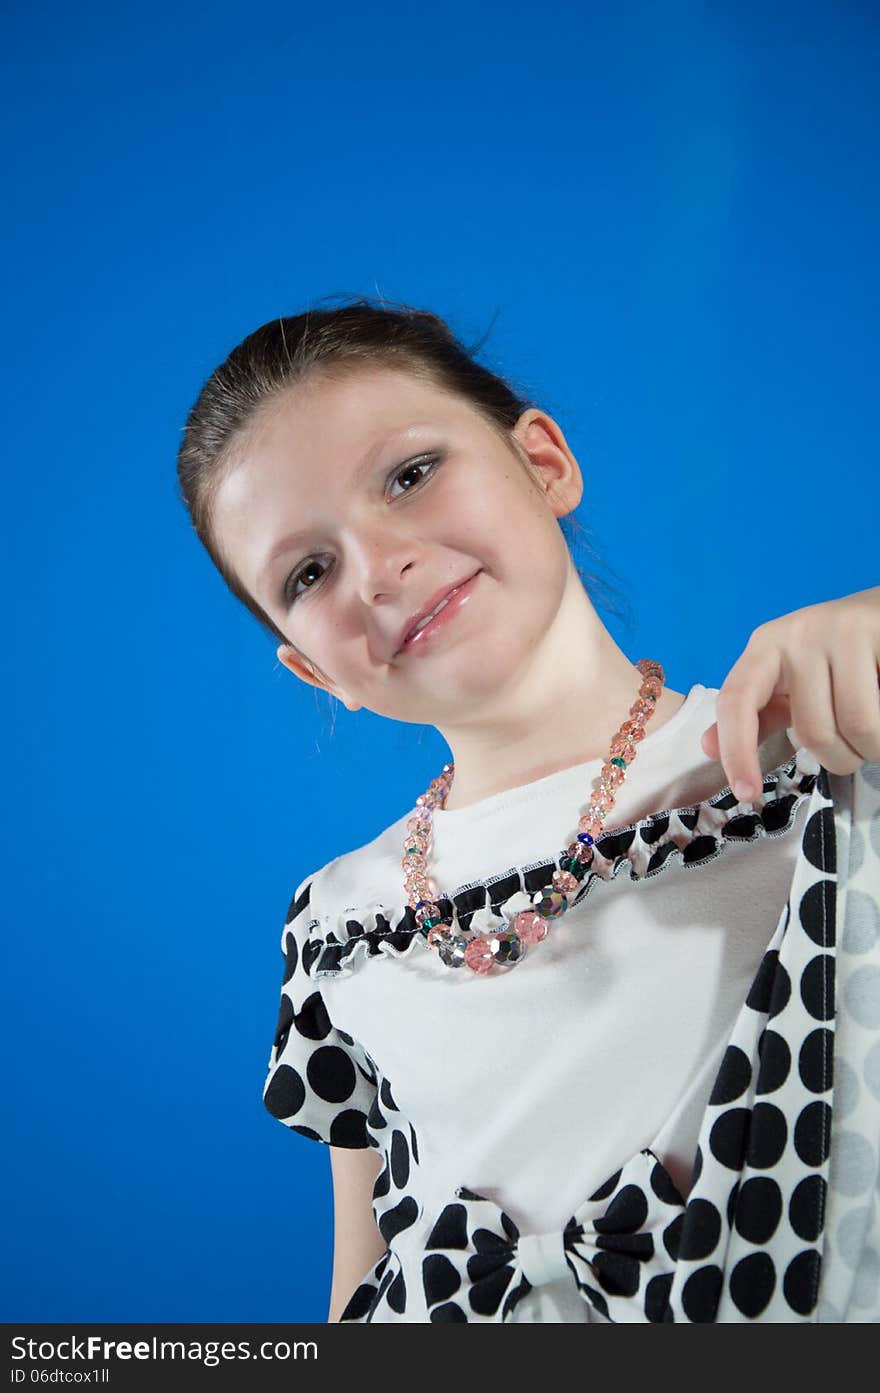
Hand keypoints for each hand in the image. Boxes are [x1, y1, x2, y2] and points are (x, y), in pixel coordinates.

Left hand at [700, 586, 879, 801]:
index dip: (737, 751)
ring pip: (858, 725)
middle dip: (841, 757)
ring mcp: (840, 628)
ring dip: (873, 747)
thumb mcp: (793, 684)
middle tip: (856, 746)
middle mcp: (796, 633)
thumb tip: (708, 747)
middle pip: (813, 731)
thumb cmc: (839, 658)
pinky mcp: (875, 631)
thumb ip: (758, 716)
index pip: (735, 701)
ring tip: (877, 730)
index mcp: (765, 647)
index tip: (747, 794)